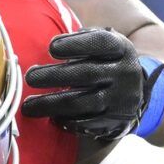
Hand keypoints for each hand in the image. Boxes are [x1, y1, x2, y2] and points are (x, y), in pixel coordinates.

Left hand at [22, 29, 154, 140]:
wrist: (135, 91)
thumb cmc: (105, 62)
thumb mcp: (102, 44)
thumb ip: (81, 40)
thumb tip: (48, 44)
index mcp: (121, 49)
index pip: (101, 42)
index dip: (76, 44)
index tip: (51, 48)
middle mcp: (125, 73)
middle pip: (87, 73)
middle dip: (54, 76)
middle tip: (30, 77)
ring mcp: (121, 100)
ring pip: (83, 103)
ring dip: (52, 104)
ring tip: (28, 106)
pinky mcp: (115, 122)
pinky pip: (87, 123)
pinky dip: (66, 121)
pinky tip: (50, 118)